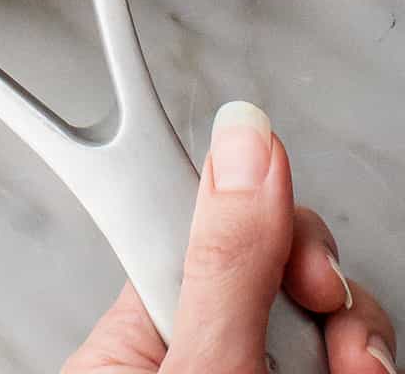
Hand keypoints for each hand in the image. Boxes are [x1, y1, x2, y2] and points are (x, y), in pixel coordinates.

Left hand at [64, 101, 395, 373]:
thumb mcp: (201, 369)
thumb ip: (226, 262)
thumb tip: (242, 140)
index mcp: (131, 339)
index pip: (196, 221)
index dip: (253, 202)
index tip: (290, 197)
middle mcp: (184, 358)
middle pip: (269, 263)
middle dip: (316, 280)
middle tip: (326, 311)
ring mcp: (238, 371)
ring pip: (315, 314)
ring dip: (350, 334)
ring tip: (352, 369)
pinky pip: (335, 355)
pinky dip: (356, 362)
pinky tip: (359, 372)